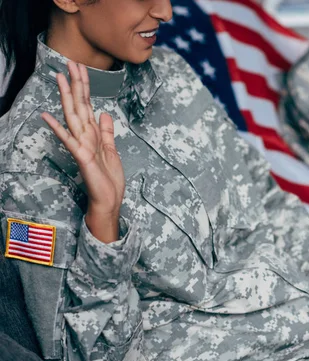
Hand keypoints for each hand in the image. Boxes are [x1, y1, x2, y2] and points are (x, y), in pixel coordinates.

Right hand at [41, 62, 124, 242]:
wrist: (109, 201)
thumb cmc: (108, 179)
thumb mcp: (112, 151)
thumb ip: (106, 132)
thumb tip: (104, 113)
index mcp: (93, 134)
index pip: (87, 105)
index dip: (85, 86)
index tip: (81, 67)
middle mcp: (85, 137)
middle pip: (79, 105)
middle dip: (75, 84)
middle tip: (70, 62)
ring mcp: (81, 146)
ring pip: (73, 117)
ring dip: (66, 97)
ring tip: (59, 79)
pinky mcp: (81, 157)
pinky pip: (69, 140)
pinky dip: (58, 128)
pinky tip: (47, 116)